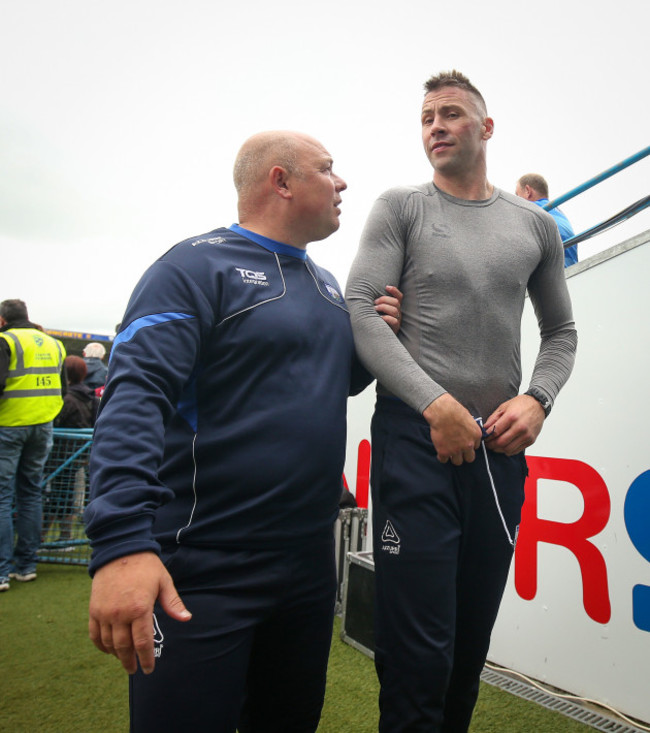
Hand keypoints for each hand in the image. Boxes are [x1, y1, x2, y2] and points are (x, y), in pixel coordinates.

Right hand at [88, 552, 191, 674]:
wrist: (120, 550)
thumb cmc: (146, 566)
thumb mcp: (164, 581)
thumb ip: (173, 603)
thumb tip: (186, 618)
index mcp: (140, 608)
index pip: (142, 642)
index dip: (145, 658)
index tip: (148, 669)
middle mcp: (120, 614)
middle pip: (124, 647)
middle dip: (130, 661)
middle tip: (134, 669)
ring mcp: (104, 613)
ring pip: (108, 643)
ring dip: (116, 655)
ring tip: (124, 659)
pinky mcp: (94, 609)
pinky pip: (94, 634)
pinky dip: (100, 645)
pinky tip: (108, 649)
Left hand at [374, 285, 402, 334]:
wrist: (378, 338)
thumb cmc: (376, 321)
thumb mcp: (377, 311)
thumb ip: (377, 304)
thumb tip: (368, 295)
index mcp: (395, 307)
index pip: (399, 297)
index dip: (394, 291)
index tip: (386, 287)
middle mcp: (398, 313)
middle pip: (396, 302)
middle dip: (384, 300)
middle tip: (374, 303)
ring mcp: (397, 320)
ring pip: (395, 310)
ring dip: (383, 307)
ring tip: (375, 309)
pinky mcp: (395, 328)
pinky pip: (394, 321)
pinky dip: (386, 318)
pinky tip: (379, 318)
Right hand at [423, 393, 481, 464]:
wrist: (442, 412)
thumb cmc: (454, 410)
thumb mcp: (469, 419)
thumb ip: (470, 429)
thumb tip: (468, 433)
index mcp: (476, 436)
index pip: (475, 447)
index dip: (468, 444)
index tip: (463, 442)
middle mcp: (468, 445)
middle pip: (469, 458)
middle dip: (464, 455)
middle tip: (458, 450)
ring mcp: (456, 450)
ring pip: (458, 462)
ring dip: (453, 457)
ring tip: (448, 451)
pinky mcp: (444, 452)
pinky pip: (444, 460)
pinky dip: (442, 457)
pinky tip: (440, 451)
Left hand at [483, 394, 544, 455]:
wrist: (538, 404)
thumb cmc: (520, 404)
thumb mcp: (504, 407)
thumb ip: (493, 418)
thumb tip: (484, 429)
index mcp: (512, 417)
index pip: (495, 431)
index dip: (487, 436)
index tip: (484, 437)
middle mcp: (520, 427)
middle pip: (501, 442)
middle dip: (491, 445)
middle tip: (487, 444)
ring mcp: (527, 435)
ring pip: (508, 449)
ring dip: (498, 449)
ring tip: (494, 446)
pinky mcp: (531, 440)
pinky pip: (516, 450)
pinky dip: (508, 451)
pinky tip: (504, 446)